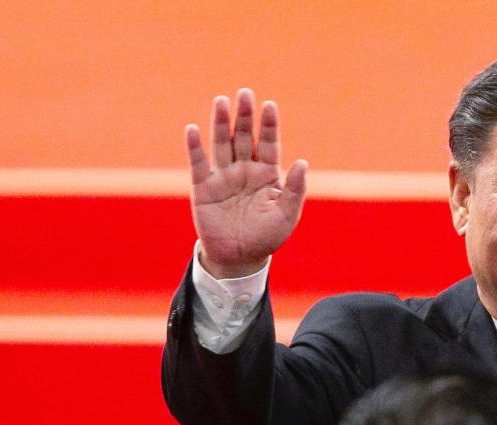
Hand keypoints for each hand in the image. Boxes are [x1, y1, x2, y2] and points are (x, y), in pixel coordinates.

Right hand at [185, 88, 307, 277]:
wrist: (240, 258)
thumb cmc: (267, 236)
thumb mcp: (287, 215)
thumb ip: (295, 190)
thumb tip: (303, 162)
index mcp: (267, 173)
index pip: (269, 143)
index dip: (268, 125)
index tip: (269, 106)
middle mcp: (245, 169)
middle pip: (244, 137)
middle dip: (244, 116)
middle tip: (245, 93)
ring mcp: (223, 176)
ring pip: (222, 144)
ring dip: (221, 123)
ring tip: (222, 102)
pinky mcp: (203, 188)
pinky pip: (198, 164)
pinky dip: (195, 147)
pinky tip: (193, 129)